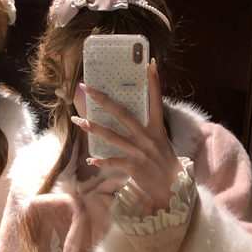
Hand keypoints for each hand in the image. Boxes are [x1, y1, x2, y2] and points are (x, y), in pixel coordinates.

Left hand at [72, 60, 182, 213]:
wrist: (171, 186)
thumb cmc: (165, 161)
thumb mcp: (161, 140)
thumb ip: (149, 127)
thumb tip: (133, 115)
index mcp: (157, 128)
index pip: (156, 101)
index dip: (153, 83)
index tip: (150, 65)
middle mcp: (147, 137)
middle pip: (123, 114)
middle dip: (105, 100)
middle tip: (90, 89)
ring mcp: (139, 151)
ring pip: (112, 136)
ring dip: (94, 128)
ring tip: (80, 120)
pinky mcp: (132, 166)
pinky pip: (112, 161)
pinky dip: (100, 161)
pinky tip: (90, 160)